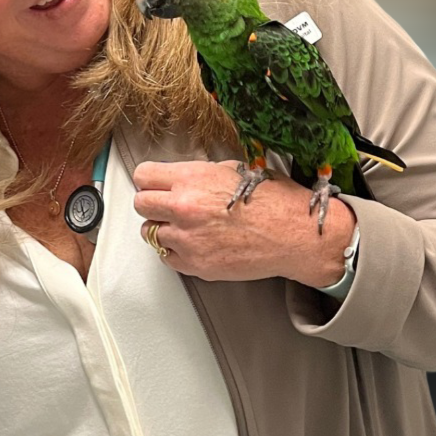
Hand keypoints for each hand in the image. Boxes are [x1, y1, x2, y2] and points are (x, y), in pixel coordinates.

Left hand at [133, 159, 355, 285]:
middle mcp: (184, 208)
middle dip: (152, 203)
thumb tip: (179, 178)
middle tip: (168, 205)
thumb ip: (198, 175)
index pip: (143, 175)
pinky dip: (176, 252)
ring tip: (186, 226)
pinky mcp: (195, 265)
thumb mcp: (232, 170)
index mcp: (192, 179)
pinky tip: (195, 243)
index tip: (155, 184)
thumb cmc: (272, 201)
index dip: (150, 179)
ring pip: (149, 232)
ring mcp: (188, 239)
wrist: (294, 234)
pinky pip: (167, 257)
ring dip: (163, 228)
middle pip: (140, 204)